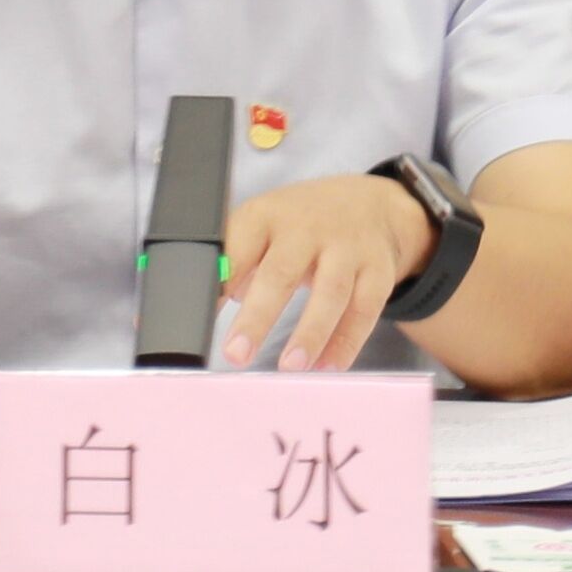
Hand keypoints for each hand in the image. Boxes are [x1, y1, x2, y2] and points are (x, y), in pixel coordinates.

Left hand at [219, 173, 436, 372]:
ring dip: (310, 332)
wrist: (368, 204)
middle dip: (257, 316)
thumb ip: (231, 265)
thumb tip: (193, 309)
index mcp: (268, 216)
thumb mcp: (263, 227)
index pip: (237, 248)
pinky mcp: (378, 270)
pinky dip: (347, 342)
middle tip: (236, 354)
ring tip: (289, 366)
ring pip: (331, 291)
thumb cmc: (299, 226)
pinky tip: (328, 367)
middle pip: (281, 272)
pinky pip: (364, 309)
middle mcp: (308, 228)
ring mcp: (347, 247)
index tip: (200, 319)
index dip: (219, 283)